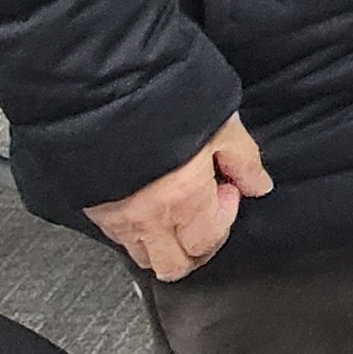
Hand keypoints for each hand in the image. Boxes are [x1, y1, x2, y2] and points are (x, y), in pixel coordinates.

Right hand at [85, 115, 269, 281]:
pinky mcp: (93, 207)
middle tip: (205, 213)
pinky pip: (119, 238)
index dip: (226, 217)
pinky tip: (147, 201)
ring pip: (143, 257)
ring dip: (164, 243)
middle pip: (174, 266)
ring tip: (176, 208)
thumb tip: (259, 185)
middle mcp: (148, 218)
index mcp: (184, 200)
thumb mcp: (221, 123)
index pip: (208, 241)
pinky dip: (137, 230)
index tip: (226, 188)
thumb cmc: (166, 100)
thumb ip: (244, 160)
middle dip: (195, 248)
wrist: (106, 87)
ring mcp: (116, 217)